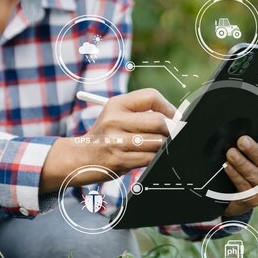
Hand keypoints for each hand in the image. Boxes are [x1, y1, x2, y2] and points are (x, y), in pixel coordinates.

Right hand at [40, 89, 174, 191]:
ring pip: (157, 142)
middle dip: (170, 129)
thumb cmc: (107, 136)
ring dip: (162, 145)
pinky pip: (150, 158)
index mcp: (116, 104)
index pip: (151, 96)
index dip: (168, 107)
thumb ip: (143, 113)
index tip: (173, 117)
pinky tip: (149, 156)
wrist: (81, 158)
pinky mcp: (119, 160)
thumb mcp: (117, 116)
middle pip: (158, 121)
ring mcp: (116, 141)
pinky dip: (155, 158)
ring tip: (156, 146)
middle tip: (171, 134)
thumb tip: (176, 119)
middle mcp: (115, 121)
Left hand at [223, 117, 257, 216]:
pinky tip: (227, 167)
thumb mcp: (256, 155)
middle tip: (242, 141)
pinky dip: (234, 175)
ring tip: (230, 153)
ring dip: (241, 163)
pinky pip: (244, 185)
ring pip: (255, 174)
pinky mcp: (255, 199)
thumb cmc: (249, 168)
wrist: (240, 197)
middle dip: (254, 150)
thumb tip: (245, 122)